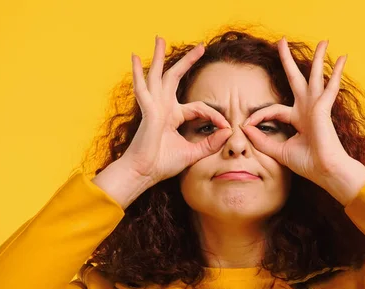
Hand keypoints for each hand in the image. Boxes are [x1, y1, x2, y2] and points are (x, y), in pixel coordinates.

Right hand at [121, 36, 232, 184]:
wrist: (144, 173)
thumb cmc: (162, 164)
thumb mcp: (193, 152)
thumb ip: (210, 143)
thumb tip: (228, 132)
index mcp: (173, 116)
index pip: (199, 107)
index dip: (215, 115)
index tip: (227, 126)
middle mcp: (163, 107)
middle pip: (175, 78)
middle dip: (188, 61)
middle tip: (200, 46)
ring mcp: (154, 106)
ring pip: (158, 75)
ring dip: (160, 56)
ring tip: (160, 38)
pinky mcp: (148, 110)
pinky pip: (143, 87)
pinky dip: (138, 72)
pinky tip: (135, 57)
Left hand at [240, 38, 356, 187]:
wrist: (325, 171)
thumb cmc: (307, 163)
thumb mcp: (278, 150)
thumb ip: (262, 140)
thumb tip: (244, 128)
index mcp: (297, 119)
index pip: (274, 109)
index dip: (258, 115)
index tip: (246, 124)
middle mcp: (307, 109)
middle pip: (295, 79)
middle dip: (287, 61)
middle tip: (282, 42)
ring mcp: (317, 107)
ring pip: (315, 76)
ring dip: (318, 58)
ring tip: (323, 41)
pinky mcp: (323, 108)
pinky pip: (330, 87)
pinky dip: (337, 72)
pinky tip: (343, 58)